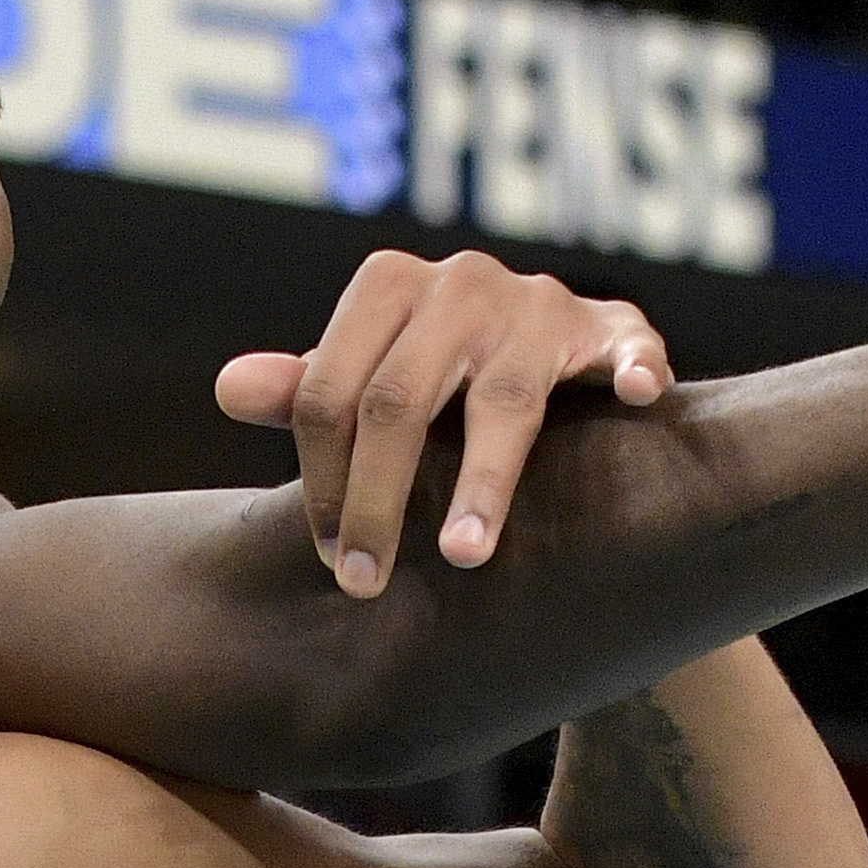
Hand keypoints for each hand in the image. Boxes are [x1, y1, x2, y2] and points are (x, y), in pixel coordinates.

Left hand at [216, 249, 673, 597]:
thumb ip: (308, 389)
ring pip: (503, 399)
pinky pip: (629, 343)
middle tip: (366, 583)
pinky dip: (634, 365)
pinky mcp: (612, 327)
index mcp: (389, 286)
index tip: (330, 556)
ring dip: (482, 482)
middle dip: (379, 500)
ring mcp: (540, 305)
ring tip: (462, 555)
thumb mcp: (368, 374)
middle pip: (401, 400)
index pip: (332, 391)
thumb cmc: (438, 371)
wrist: (551, 338)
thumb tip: (230, 388)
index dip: (324, 480)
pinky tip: (637, 395)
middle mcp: (462, 284)